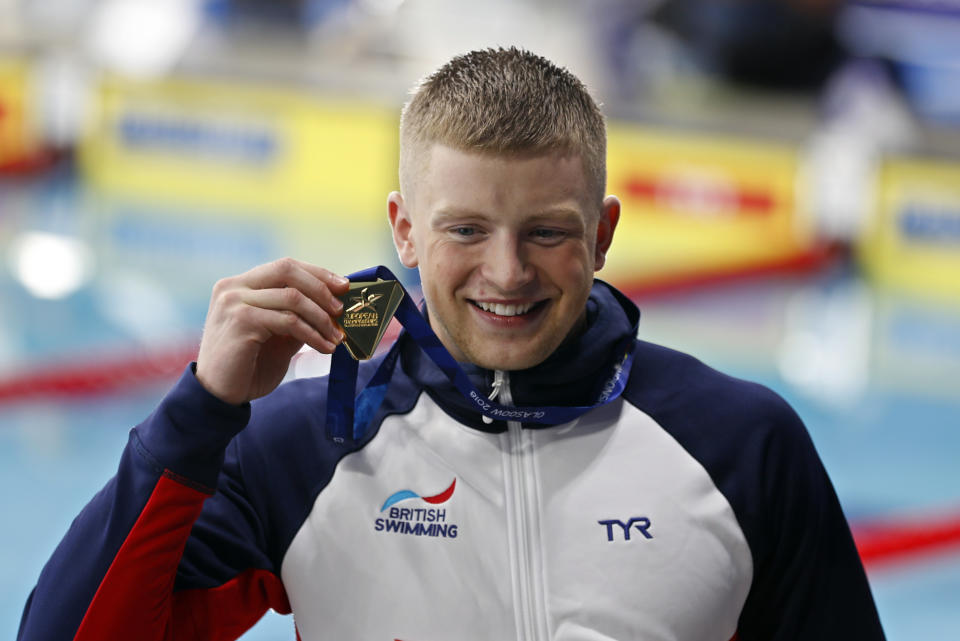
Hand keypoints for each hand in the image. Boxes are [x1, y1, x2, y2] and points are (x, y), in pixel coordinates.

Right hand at [195, 258, 349, 404]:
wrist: (218, 396)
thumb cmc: (248, 367)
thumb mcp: (277, 336)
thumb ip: (296, 317)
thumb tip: (333, 307)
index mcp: (240, 285)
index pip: (285, 267)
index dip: (317, 274)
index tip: (343, 286)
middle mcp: (233, 287)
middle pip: (288, 271)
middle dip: (321, 288)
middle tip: (341, 310)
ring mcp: (234, 302)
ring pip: (293, 298)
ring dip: (321, 318)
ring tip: (337, 338)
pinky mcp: (241, 321)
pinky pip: (289, 321)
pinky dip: (312, 334)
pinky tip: (324, 347)